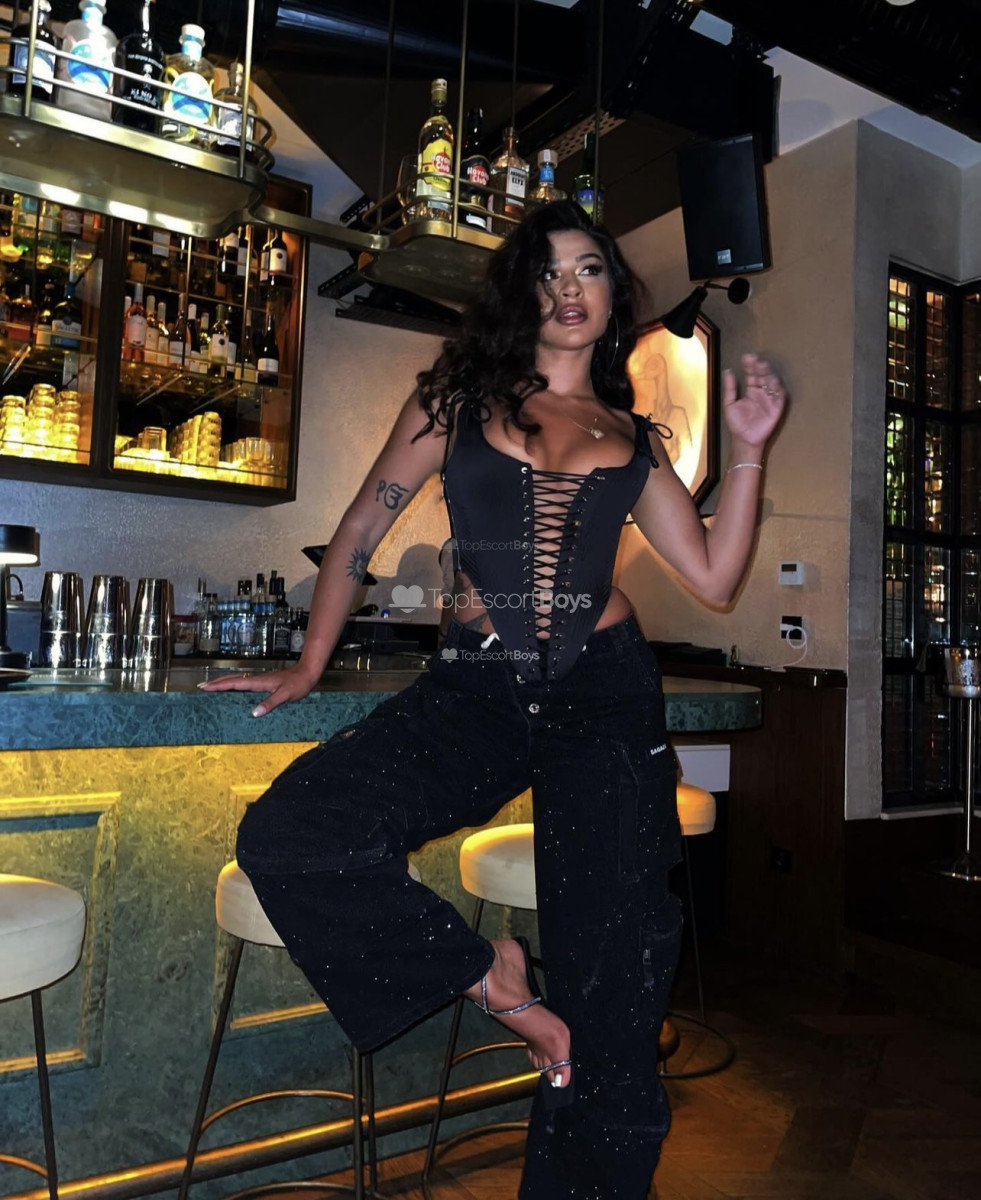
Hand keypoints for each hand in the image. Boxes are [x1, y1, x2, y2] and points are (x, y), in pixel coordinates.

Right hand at [197, 662, 318, 716]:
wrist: (307, 674)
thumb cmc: (298, 684)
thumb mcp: (285, 695)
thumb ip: (270, 703)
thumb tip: (254, 713)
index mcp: (259, 682)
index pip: (234, 683)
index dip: (219, 685)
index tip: (205, 687)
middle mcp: (256, 679)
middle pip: (231, 679)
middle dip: (216, 682)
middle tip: (201, 686)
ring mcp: (259, 680)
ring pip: (236, 680)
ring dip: (223, 682)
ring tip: (210, 686)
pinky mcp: (263, 682)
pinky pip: (243, 684)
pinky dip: (233, 685)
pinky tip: (231, 690)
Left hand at [722, 353, 785, 450]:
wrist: (744, 439)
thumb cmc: (737, 423)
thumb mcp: (729, 404)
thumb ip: (730, 388)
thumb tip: (728, 371)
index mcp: (751, 391)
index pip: (751, 375)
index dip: (749, 366)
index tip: (747, 357)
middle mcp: (761, 393)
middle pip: (762, 377)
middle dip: (760, 368)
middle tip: (756, 360)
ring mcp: (769, 399)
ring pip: (771, 383)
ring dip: (769, 374)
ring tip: (763, 366)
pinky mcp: (776, 408)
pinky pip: (779, 396)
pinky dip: (777, 389)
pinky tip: (773, 381)